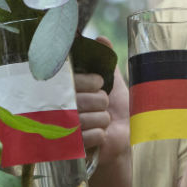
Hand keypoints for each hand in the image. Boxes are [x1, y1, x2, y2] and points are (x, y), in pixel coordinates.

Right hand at [74, 37, 128, 166]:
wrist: (125, 137)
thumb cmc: (117, 108)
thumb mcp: (112, 82)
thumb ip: (105, 61)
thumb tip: (101, 39)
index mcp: (67, 90)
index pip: (73, 81)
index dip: (90, 82)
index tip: (98, 83)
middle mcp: (61, 108)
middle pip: (82, 100)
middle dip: (100, 101)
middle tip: (102, 105)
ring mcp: (65, 129)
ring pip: (88, 118)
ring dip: (103, 119)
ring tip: (103, 120)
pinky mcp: (73, 147)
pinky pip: (92, 134)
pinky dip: (101, 134)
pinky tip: (100, 135)